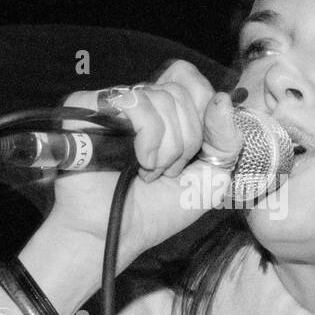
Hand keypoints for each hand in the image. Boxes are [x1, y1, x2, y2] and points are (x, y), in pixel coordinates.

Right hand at [45, 60, 243, 270]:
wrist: (115, 234)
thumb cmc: (157, 210)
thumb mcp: (211, 178)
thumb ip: (227, 138)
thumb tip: (222, 98)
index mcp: (164, 112)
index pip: (190, 79)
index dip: (202, 109)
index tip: (198, 149)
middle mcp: (138, 103)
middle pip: (182, 92)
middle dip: (187, 140)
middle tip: (169, 171)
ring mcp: (114, 104)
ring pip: (163, 97)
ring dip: (168, 146)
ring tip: (150, 172)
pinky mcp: (88, 106)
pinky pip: (136, 102)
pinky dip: (148, 137)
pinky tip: (138, 163)